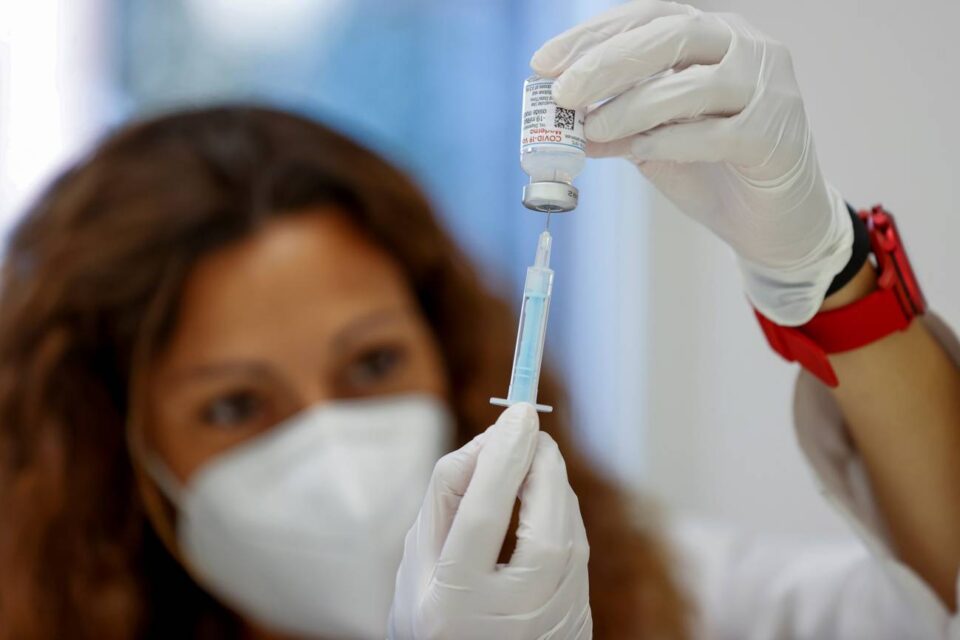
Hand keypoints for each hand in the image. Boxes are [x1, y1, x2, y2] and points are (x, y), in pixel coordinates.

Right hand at [387, 403, 591, 639]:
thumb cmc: (432, 612)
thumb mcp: (416, 562)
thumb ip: (445, 499)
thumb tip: (489, 442)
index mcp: (454, 602)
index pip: (484, 515)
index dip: (502, 457)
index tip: (517, 412)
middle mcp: (509, 618)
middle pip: (544, 525)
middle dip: (541, 466)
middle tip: (528, 432)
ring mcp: (550, 626)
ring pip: (570, 536)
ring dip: (555, 486)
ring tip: (530, 464)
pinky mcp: (576, 624)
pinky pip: (578, 553)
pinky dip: (564, 515)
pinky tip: (544, 501)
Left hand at [532, 0, 852, 325]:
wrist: (773, 222)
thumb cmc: (714, 170)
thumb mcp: (653, 142)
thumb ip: (617, 124)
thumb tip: (562, 119)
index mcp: (714, 37)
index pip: (648, 18)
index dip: (593, 37)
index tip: (543, 62)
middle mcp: (747, 48)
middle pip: (671, 37)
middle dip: (608, 63)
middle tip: (564, 93)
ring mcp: (768, 90)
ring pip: (693, 84)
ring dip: (632, 108)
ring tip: (591, 131)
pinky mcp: (775, 137)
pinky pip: (716, 134)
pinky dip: (670, 141)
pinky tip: (637, 151)